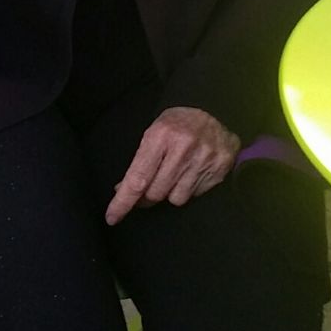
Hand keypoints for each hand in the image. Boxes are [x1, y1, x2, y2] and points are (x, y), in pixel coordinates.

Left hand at [105, 107, 239, 225]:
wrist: (217, 113)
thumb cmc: (179, 124)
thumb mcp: (155, 131)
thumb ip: (141, 160)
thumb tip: (121, 190)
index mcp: (161, 135)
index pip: (138, 177)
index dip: (123, 201)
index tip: (112, 217)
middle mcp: (183, 149)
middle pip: (155, 193)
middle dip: (148, 195)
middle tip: (150, 184)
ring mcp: (203, 160)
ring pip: (175, 198)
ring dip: (170, 192)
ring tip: (176, 172)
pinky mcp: (218, 170)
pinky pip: (194, 196)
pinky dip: (188, 189)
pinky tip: (192, 172)